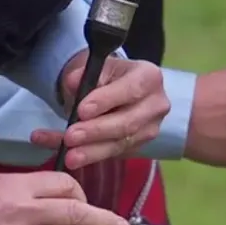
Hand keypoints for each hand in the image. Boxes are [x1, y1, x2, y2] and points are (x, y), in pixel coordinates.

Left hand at [34, 51, 170, 169]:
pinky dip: (90, 156)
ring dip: (92, 151)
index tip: (81, 110)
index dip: (106, 101)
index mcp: (149, 77)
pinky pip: (114, 153)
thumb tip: (72, 82)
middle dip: (96, 131)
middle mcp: (156, 105)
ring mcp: (150, 129)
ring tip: (69, 156)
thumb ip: (85, 74)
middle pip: (128, 123)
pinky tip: (70, 157)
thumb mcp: (97, 68)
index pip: (130, 90)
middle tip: (70, 136)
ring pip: (121, 143)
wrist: (116, 91)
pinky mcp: (139, 146)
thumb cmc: (108, 77)